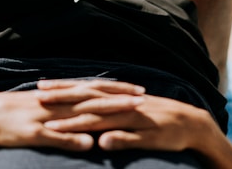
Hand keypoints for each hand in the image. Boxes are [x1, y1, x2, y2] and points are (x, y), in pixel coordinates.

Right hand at [0, 79, 145, 150]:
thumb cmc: (17, 113)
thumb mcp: (46, 110)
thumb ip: (68, 115)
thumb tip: (89, 121)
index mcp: (63, 97)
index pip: (95, 90)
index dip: (118, 90)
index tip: (139, 90)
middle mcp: (60, 102)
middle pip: (95, 97)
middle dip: (120, 96)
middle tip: (143, 95)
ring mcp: (50, 117)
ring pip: (82, 113)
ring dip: (107, 111)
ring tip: (129, 110)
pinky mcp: (37, 132)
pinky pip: (57, 135)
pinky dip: (73, 138)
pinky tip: (91, 142)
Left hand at [43, 94, 213, 151]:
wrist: (192, 124)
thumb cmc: (157, 121)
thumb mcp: (129, 114)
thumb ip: (110, 114)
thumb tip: (88, 116)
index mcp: (117, 98)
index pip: (85, 90)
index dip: (63, 88)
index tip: (41, 87)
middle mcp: (122, 104)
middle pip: (88, 99)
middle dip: (63, 98)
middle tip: (38, 97)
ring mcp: (134, 118)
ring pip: (103, 119)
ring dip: (78, 123)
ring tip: (55, 126)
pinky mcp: (148, 134)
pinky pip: (129, 137)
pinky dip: (116, 139)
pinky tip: (100, 144)